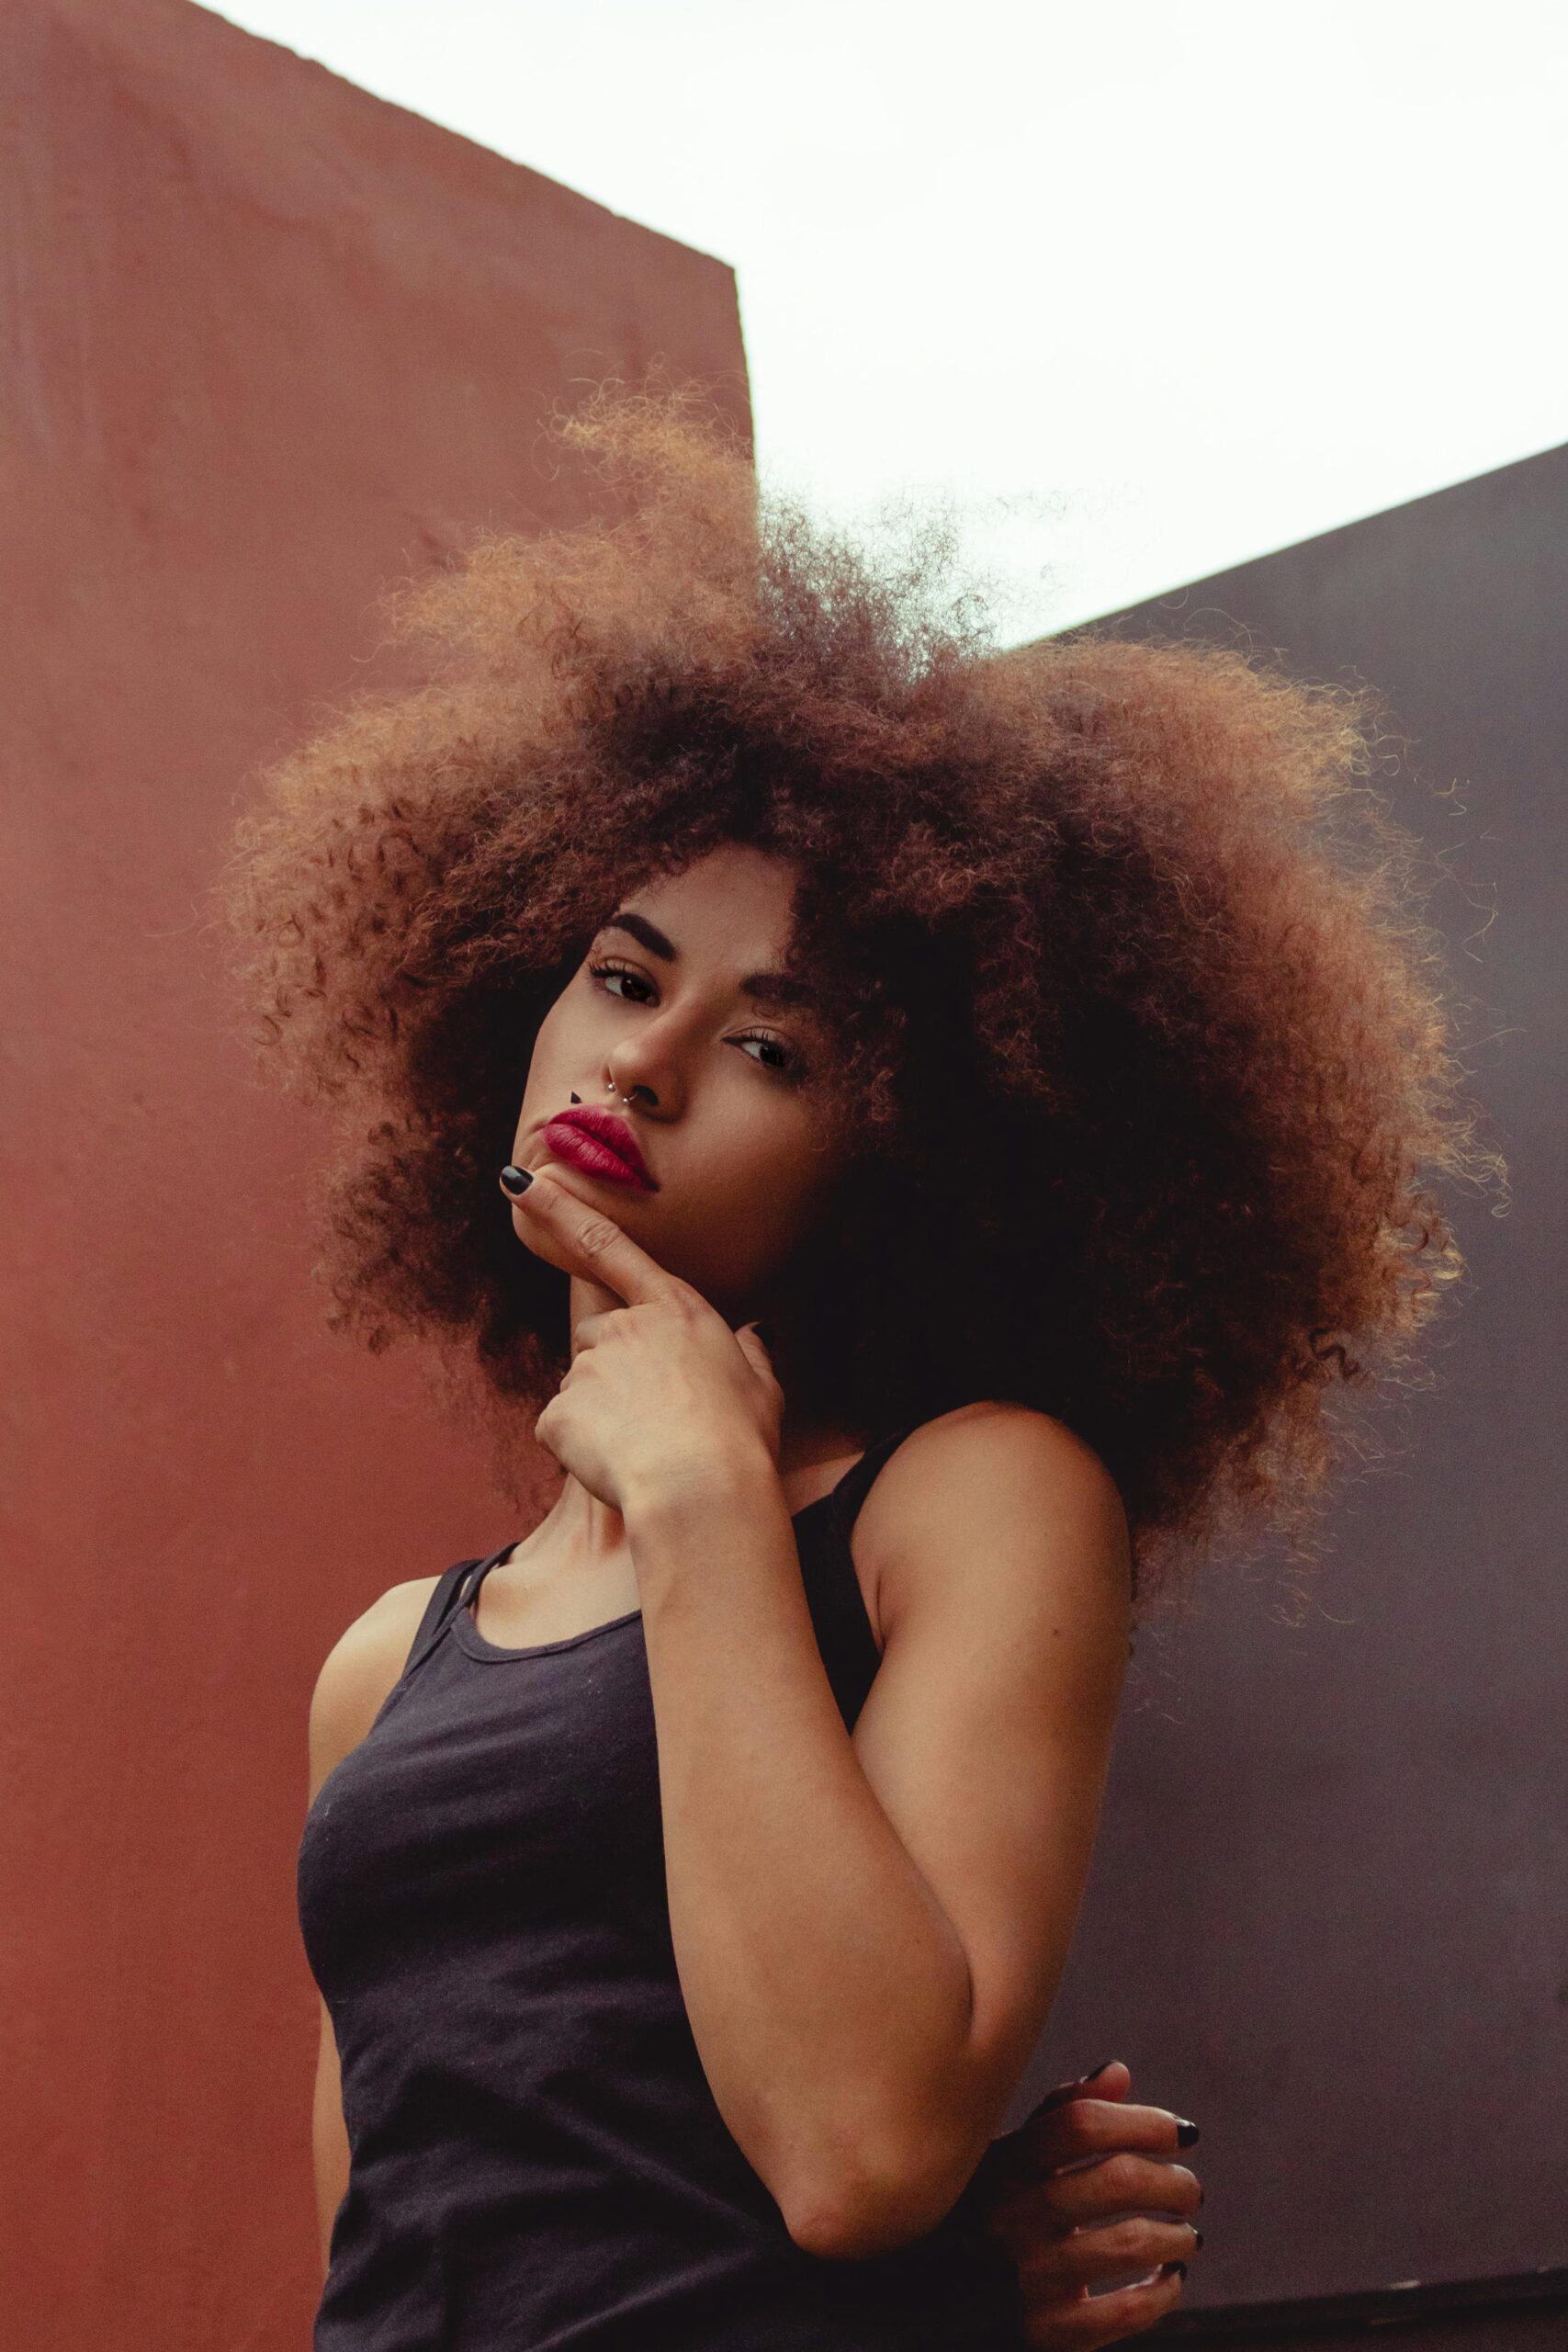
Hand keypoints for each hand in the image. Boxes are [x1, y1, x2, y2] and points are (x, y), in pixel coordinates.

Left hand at [503, 1168, 782, 1512]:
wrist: (701, 1491)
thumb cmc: (741, 1441)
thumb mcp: (763, 1388)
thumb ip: (750, 1354)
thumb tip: (752, 1337)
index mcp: (674, 1310)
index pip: (607, 1245)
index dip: (558, 1209)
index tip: (520, 1181)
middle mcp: (624, 1326)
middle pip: (599, 1339)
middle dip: (615, 1373)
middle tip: (656, 1419)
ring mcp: (587, 1367)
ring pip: (582, 1391)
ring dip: (604, 1417)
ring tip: (647, 1450)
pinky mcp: (558, 1413)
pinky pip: (562, 1433)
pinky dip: (583, 1451)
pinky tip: (618, 1467)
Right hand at [960, 2062, 1201, 2348]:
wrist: (916, 2306)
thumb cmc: (972, 2217)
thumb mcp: (998, 2161)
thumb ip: (1057, 2115)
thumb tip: (1119, 2071)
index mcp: (1000, 2164)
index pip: (1082, 2124)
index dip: (1145, 2121)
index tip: (1183, 2131)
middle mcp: (1011, 2215)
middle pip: (1117, 2179)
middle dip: (1174, 2181)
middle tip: (1190, 2189)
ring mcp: (1027, 2277)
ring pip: (1131, 2243)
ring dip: (1177, 2235)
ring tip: (1186, 2233)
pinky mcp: (1044, 2333)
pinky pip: (1126, 2310)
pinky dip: (1164, 2292)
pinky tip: (1170, 2278)